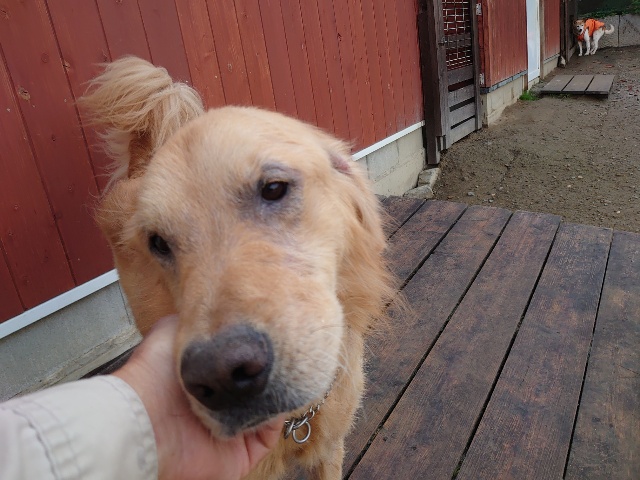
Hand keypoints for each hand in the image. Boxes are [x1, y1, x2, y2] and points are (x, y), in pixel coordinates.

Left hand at [114, 316, 283, 479]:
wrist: (146, 420)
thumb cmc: (153, 374)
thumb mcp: (173, 330)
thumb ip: (198, 319)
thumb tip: (216, 303)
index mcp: (203, 379)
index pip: (237, 366)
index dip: (254, 352)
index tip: (271, 335)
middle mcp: (218, 405)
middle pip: (254, 387)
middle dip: (270, 370)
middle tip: (286, 351)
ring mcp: (230, 429)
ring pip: (265, 410)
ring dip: (278, 392)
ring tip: (290, 368)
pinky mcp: (240, 454)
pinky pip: (268, 436)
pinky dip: (278, 417)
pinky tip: (282, 394)